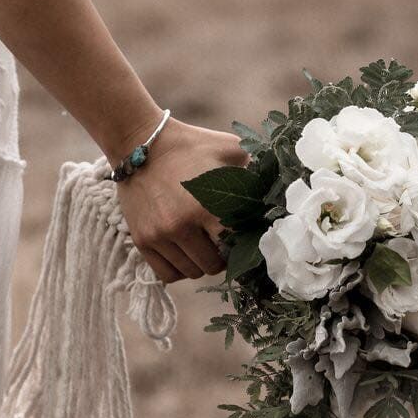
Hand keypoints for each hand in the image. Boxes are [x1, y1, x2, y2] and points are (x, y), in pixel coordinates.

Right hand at [113, 118, 248, 282]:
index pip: (234, 246)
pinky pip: (167, 274)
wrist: (140, 143)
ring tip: (202, 243)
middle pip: (214, 266)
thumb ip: (254, 171)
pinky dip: (179, 268)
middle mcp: (181, 226)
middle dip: (222, 256)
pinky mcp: (142, 241)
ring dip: (201, 263)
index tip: (242, 235)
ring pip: (191, 273)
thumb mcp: (230, 149)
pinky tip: (184, 251)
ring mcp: (159, 236)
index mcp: (206, 205)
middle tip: (222, 240)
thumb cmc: (191, 145)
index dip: (241, 243)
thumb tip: (277, 192)